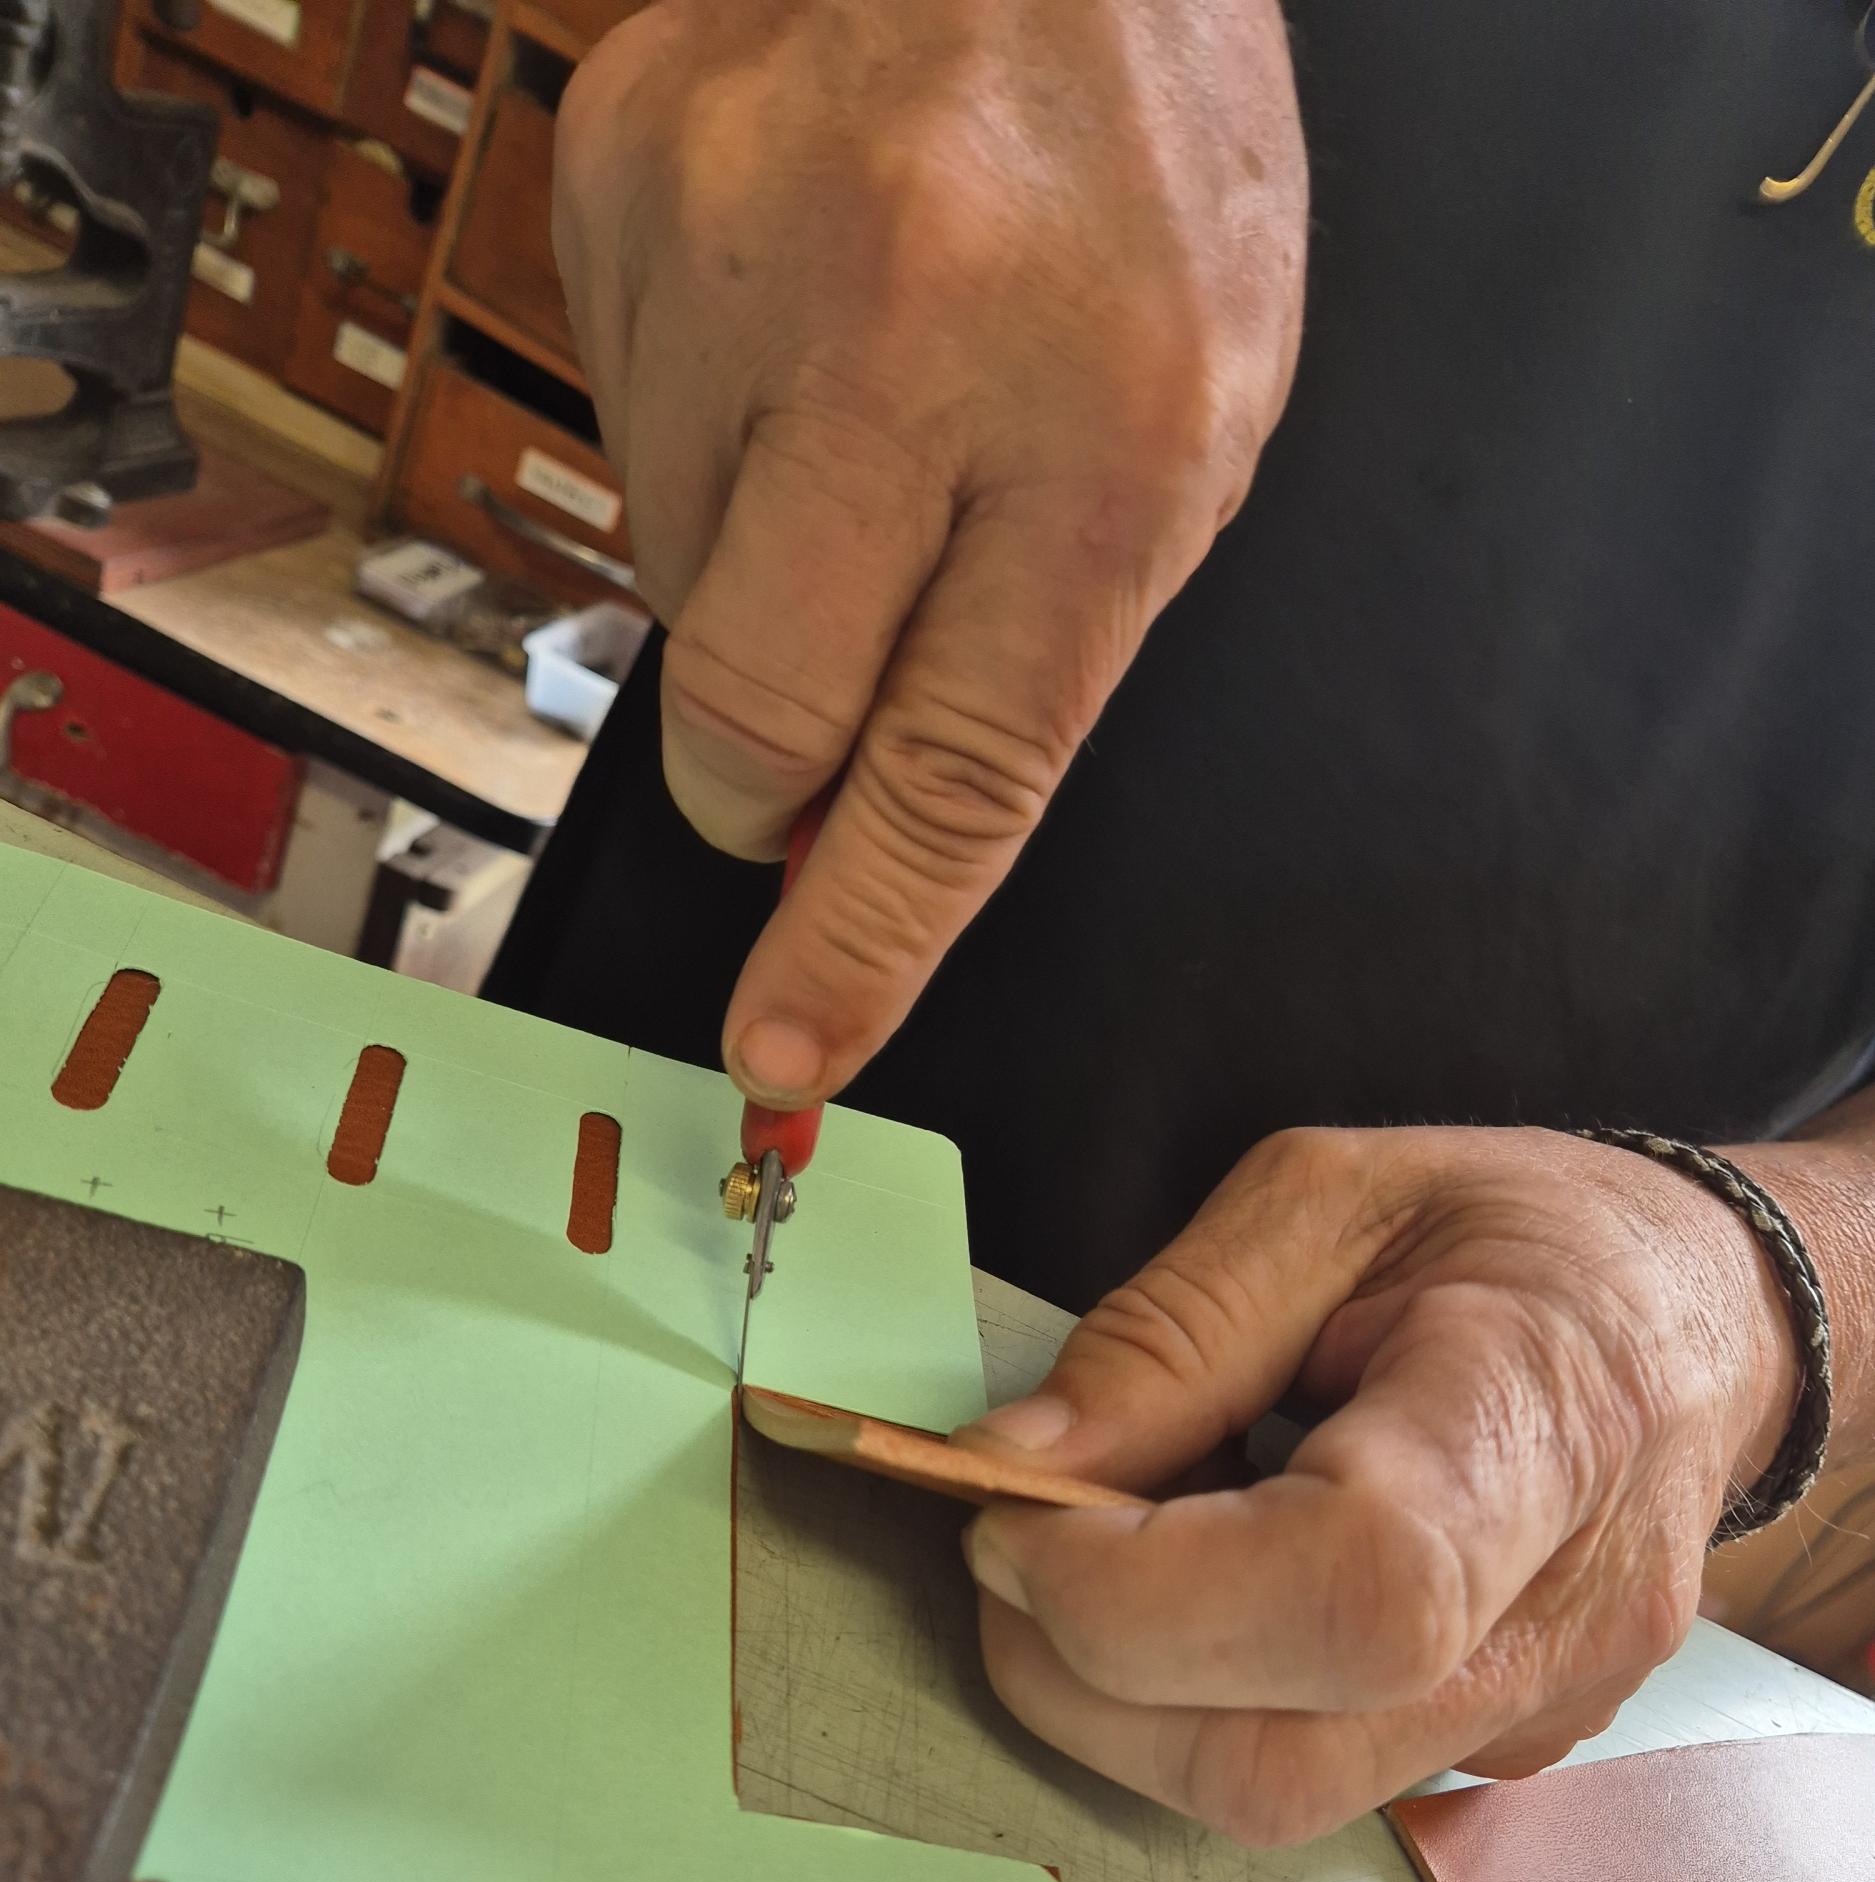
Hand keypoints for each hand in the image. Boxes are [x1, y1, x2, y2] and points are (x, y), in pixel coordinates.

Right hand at [553, 0, 1306, 1105]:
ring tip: (859, 408)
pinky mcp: (616, 198)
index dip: (859, 941)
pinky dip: (703, 436)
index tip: (790, 1049)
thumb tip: (860, 826)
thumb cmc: (1145, 164)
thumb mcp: (1194, 428)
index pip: (956, 776)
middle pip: (753, 718)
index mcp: (1109, 435)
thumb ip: (1042, 647)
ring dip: (755, 567)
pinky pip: (622, 438)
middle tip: (822, 706)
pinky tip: (789, 326)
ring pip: (672, 583)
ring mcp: (733, 256)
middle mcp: (908, 345)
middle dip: (770, 776)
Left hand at [958, 1125, 1802, 1846]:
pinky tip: (1206, 1593)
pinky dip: (1208, 1702)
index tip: (1013, 1517)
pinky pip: (1320, 1773)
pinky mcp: (1506, 1751)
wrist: (1703, 1318)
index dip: (1137, 1591)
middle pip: (1286, 1756)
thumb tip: (1009, 1465)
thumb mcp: (1326, 1201)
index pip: (1347, 1588)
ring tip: (1106, 1560)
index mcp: (1536, 1423)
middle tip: (1014, 1548)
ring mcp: (1545, 1708)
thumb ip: (1163, 1336)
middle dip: (1084, 1676)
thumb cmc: (1523, 1237)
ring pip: (1282, 1797)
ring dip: (1127, 1702)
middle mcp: (1563, 1614)